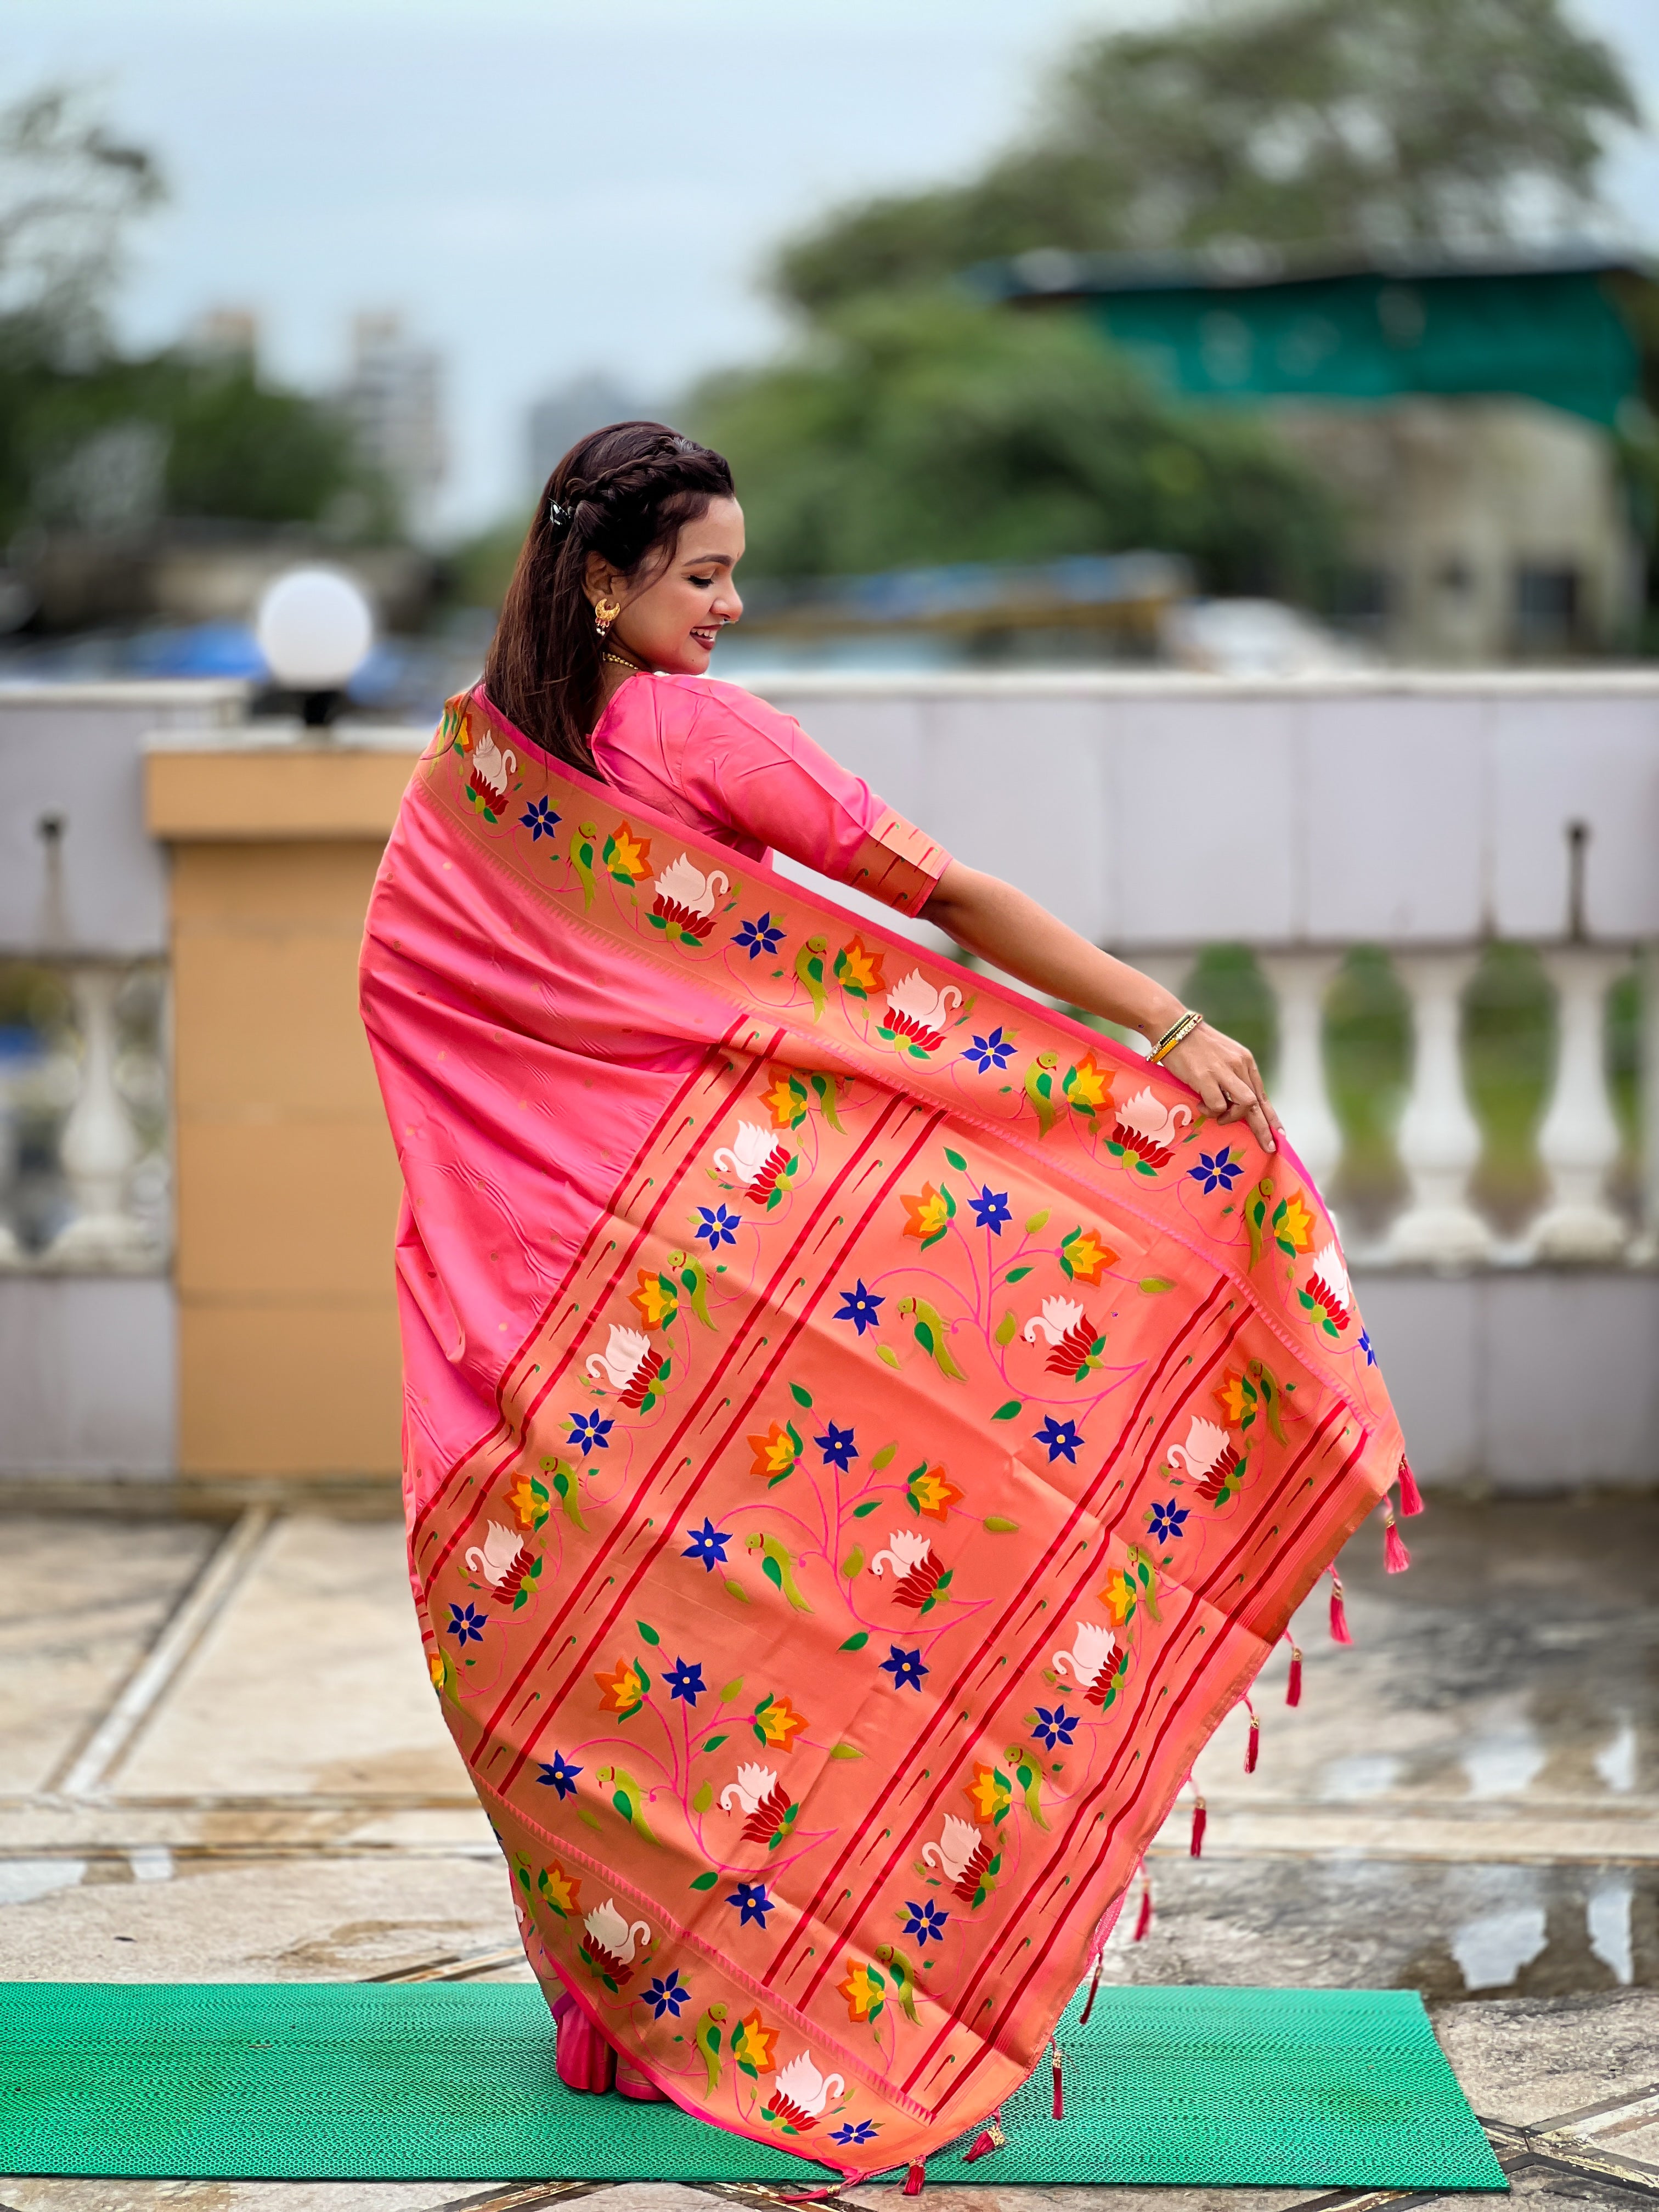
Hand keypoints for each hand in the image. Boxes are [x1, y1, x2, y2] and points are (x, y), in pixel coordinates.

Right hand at [1162, 1024, 1281, 1154]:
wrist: (1174, 1028)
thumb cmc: (1194, 1044)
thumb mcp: (1222, 1056)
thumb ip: (1232, 1075)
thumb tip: (1235, 1101)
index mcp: (1244, 1061)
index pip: (1262, 1093)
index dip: (1271, 1115)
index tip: (1278, 1132)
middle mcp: (1239, 1065)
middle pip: (1257, 1103)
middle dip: (1263, 1128)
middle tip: (1268, 1146)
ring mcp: (1223, 1071)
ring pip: (1244, 1104)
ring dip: (1233, 1118)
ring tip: (1219, 1118)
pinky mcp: (1205, 1077)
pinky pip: (1217, 1105)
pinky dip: (1211, 1111)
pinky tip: (1200, 1104)